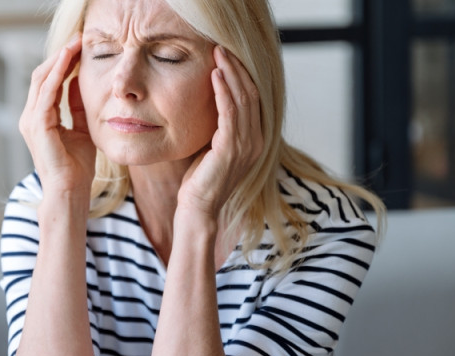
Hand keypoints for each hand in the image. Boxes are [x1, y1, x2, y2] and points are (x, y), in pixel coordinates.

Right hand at [19, 34, 96, 195]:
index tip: (80, 46)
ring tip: (75, 43)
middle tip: (78, 38)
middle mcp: (31, 117)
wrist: (70, 191)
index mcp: (40, 118)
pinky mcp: (38, 125)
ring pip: (42, 79)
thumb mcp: (82, 129)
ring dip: (59, 59)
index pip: (49, 81)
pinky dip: (57, 74)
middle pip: (42, 75)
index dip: (63, 62)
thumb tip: (81, 82)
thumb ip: (78, 106)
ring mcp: (31, 121)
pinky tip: (68, 60)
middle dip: (61, 55)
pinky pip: (47, 92)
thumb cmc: (77, 167)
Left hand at [177, 46, 263, 218]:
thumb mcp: (214, 148)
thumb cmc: (201, 180)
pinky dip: (223, 91)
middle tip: (222, 48)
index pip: (253, 100)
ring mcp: (246, 145)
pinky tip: (215, 76)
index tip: (227, 57)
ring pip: (243, 100)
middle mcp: (256, 142)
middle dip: (237, 69)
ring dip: (230, 74)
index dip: (242, 76)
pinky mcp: (232, 149)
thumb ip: (220, 128)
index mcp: (255, 141)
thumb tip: (213, 104)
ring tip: (218, 55)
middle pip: (251, 95)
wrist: (198, 208)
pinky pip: (230, 113)